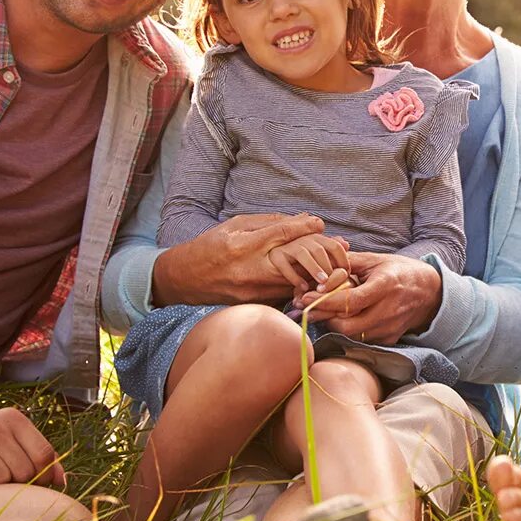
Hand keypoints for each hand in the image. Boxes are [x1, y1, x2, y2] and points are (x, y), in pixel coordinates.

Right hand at [152, 212, 326, 305]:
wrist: (184, 280)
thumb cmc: (210, 247)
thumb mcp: (235, 225)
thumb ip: (269, 222)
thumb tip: (302, 218)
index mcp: (244, 245)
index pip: (281, 233)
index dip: (304, 227)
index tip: (320, 223)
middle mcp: (250, 268)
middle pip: (295, 259)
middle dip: (319, 253)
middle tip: (337, 248)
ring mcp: (253, 290)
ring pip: (295, 280)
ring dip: (314, 271)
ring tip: (330, 264)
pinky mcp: (254, 303)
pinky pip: (284, 293)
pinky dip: (299, 285)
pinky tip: (311, 279)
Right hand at [266, 233, 349, 291]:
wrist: (269, 265)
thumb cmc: (298, 264)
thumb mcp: (316, 260)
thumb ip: (329, 253)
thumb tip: (347, 244)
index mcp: (316, 239)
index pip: (334, 245)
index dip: (343, 259)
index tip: (346, 275)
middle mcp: (302, 240)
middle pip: (319, 250)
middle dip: (328, 266)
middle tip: (333, 282)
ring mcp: (287, 247)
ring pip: (304, 254)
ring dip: (314, 269)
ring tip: (322, 283)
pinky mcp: (275, 256)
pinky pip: (285, 265)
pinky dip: (295, 277)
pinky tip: (303, 287)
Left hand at [296, 251, 440, 344]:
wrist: (429, 292)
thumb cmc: (398, 271)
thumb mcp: (376, 260)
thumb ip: (348, 262)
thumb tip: (320, 264)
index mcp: (385, 285)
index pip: (350, 301)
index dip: (325, 301)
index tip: (304, 298)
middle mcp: (389, 309)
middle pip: (348, 325)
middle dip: (325, 318)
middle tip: (311, 308)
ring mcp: (390, 327)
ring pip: (352, 335)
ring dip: (335, 324)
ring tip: (325, 312)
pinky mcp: (389, 339)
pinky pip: (362, 339)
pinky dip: (349, 330)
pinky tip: (345, 318)